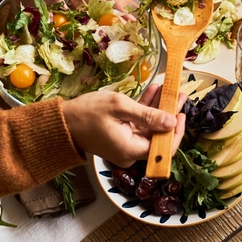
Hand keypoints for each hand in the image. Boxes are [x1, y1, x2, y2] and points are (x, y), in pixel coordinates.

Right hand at [61, 85, 186, 167]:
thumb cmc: (86, 113)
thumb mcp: (119, 108)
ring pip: (150, 127)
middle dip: (169, 114)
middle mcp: (131, 152)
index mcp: (132, 150)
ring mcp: (126, 145)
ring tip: (169, 90)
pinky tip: (154, 92)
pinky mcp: (121, 137)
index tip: (181, 113)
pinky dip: (145, 110)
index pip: (164, 148)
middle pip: (158, 135)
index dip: (176, 132)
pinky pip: (138, 125)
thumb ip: (147, 115)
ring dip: (158, 109)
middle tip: (178, 95)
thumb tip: (171, 122)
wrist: (60, 122)